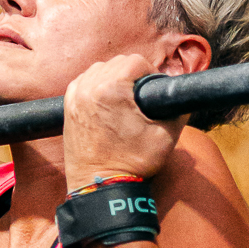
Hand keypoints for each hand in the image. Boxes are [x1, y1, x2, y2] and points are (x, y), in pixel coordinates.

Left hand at [61, 53, 181, 193]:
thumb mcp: (165, 136)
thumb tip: (181, 94)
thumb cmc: (132, 164)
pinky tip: (106, 101)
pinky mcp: (68, 106)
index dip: (149, 72)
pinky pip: (83, 82)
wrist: (101, 186)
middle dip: (131, 75)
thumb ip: (179, 110)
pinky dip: (95, 86)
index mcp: (111, 90)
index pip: (135, 61)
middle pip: (116, 63)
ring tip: (124, 99)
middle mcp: (89, 88)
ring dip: (113, 78)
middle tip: (140, 97)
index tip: (151, 90)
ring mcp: (75, 96)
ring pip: (98, 70)